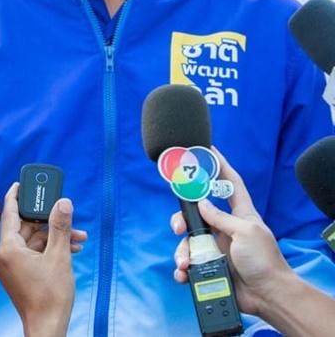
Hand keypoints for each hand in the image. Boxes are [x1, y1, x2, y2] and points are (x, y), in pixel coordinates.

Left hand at [0, 182, 84, 336]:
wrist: (47, 325)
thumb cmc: (50, 297)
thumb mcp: (59, 256)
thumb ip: (61, 228)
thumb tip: (63, 203)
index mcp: (8, 248)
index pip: (9, 213)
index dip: (16, 196)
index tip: (20, 184)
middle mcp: (4, 256)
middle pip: (25, 228)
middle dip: (49, 222)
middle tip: (66, 214)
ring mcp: (10, 266)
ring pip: (32, 242)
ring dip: (54, 238)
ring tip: (78, 238)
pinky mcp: (18, 274)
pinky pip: (32, 254)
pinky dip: (49, 250)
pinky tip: (70, 249)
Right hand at [170, 147, 292, 317]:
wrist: (267, 295)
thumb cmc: (264, 261)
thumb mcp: (246, 232)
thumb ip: (222, 217)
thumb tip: (201, 203)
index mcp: (240, 215)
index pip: (230, 183)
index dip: (219, 165)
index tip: (206, 150)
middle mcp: (225, 228)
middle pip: (196, 213)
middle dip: (182, 219)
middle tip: (179, 228)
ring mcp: (216, 247)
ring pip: (188, 241)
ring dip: (182, 251)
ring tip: (186, 262)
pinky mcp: (209, 266)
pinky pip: (189, 263)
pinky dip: (183, 268)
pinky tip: (184, 273)